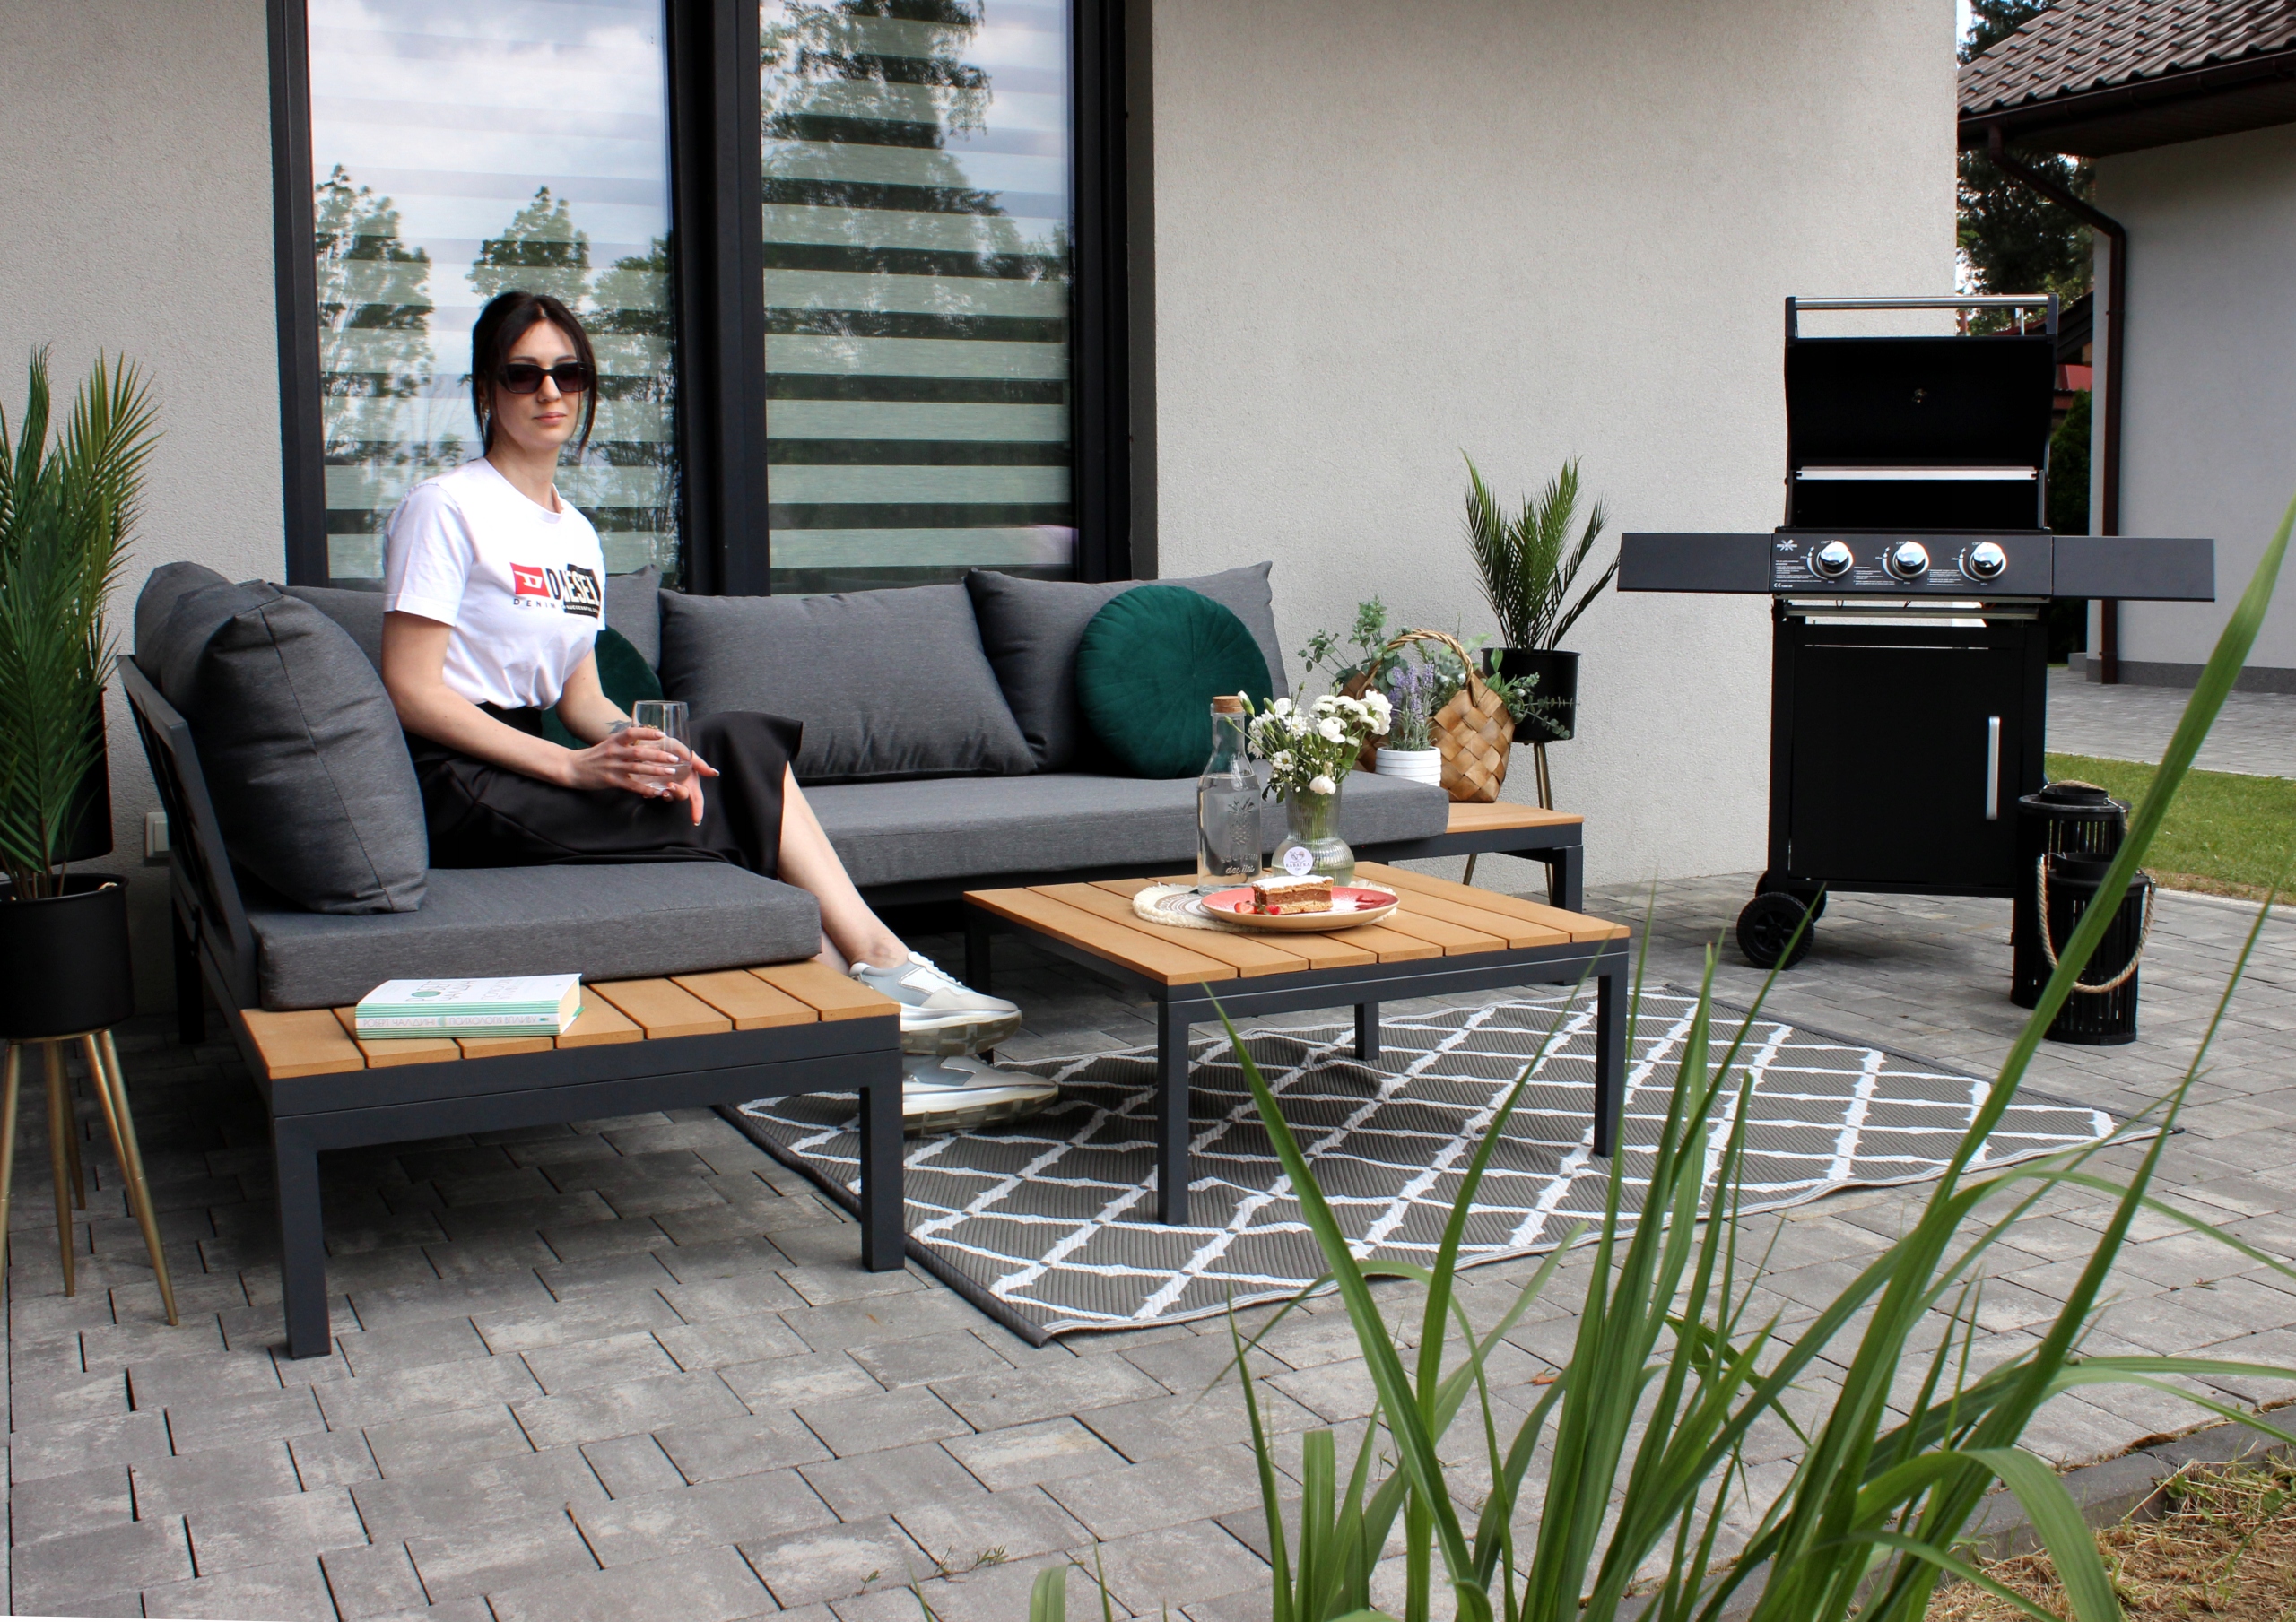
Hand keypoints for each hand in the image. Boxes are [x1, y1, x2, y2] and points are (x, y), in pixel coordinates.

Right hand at [562, 726, 718, 822]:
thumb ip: (625, 744)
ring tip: (671, 772)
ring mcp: (612, 766)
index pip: (632, 732)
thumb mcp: (608, 745)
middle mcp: (614, 752)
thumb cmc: (594, 756)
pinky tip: (656, 791)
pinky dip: (644, 788)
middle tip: (675, 758)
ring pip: (638, 768)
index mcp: (614, 741)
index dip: (647, 733)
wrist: (572, 768)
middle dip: (659, 755)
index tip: (662, 735)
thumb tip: (645, 741)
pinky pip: (631, 785)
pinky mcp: (610, 780)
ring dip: (656, 771)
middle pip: (639, 752)